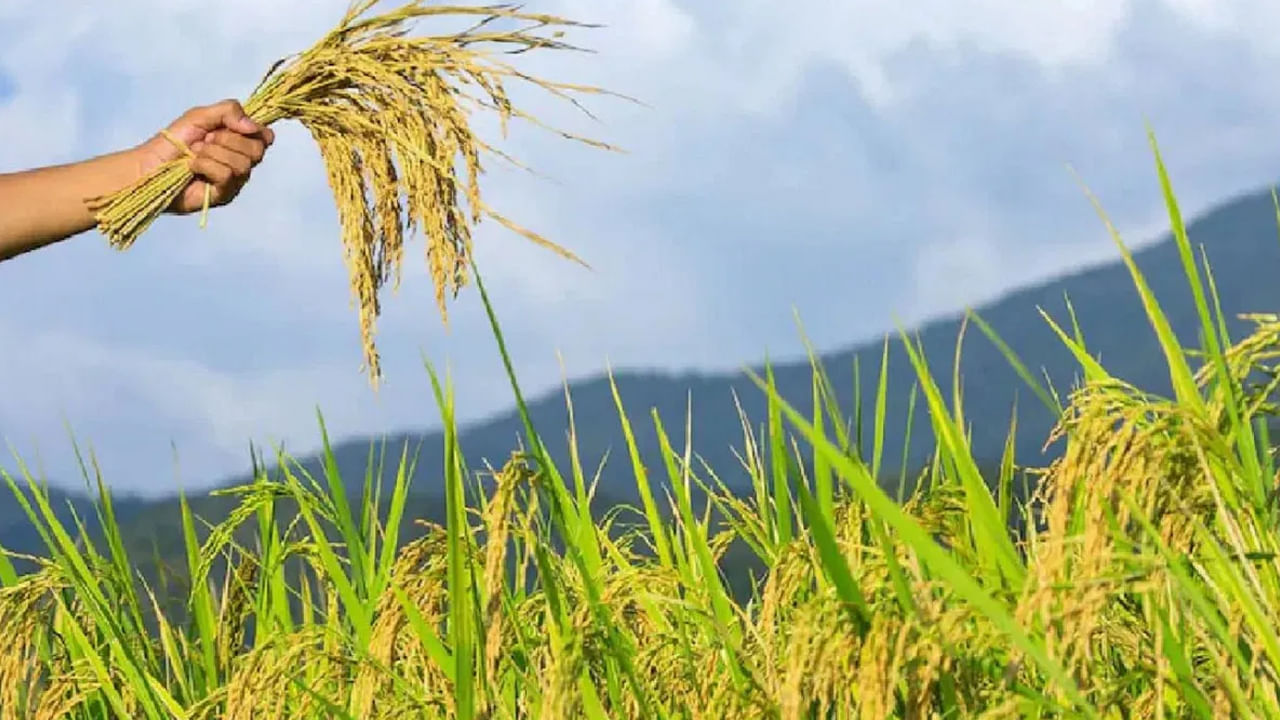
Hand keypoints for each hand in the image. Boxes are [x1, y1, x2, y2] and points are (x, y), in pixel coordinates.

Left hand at [134, 99, 275, 214]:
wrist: (149, 165)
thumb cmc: (173, 141)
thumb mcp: (200, 116)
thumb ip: (229, 111)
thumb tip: (254, 127)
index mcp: (239, 141)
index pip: (265, 136)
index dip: (254, 130)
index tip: (231, 126)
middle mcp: (242, 161)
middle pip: (257, 150)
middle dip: (227, 140)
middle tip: (205, 140)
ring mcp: (235, 181)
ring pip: (243, 163)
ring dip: (213, 153)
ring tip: (195, 154)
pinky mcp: (224, 195)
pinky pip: (227, 175)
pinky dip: (206, 166)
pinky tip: (192, 167)